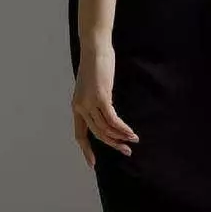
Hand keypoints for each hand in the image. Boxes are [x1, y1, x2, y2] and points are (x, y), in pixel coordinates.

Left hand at [71, 40, 138, 168]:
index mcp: (77, 106)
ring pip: (106, 128)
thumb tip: (105, 109)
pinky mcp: (100, 97)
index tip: (93, 163)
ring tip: (133, 140)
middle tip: (126, 151)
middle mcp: (80, 107)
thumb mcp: (93, 85)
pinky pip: (112, 119)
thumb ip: (96, 99)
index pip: (80, 134)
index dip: (86, 150)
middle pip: (97, 134)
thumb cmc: (95, 63)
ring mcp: (89, 103)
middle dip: (112, 144)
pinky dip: (122, 128)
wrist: (94, 48)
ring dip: (121, 136)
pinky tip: (131, 132)